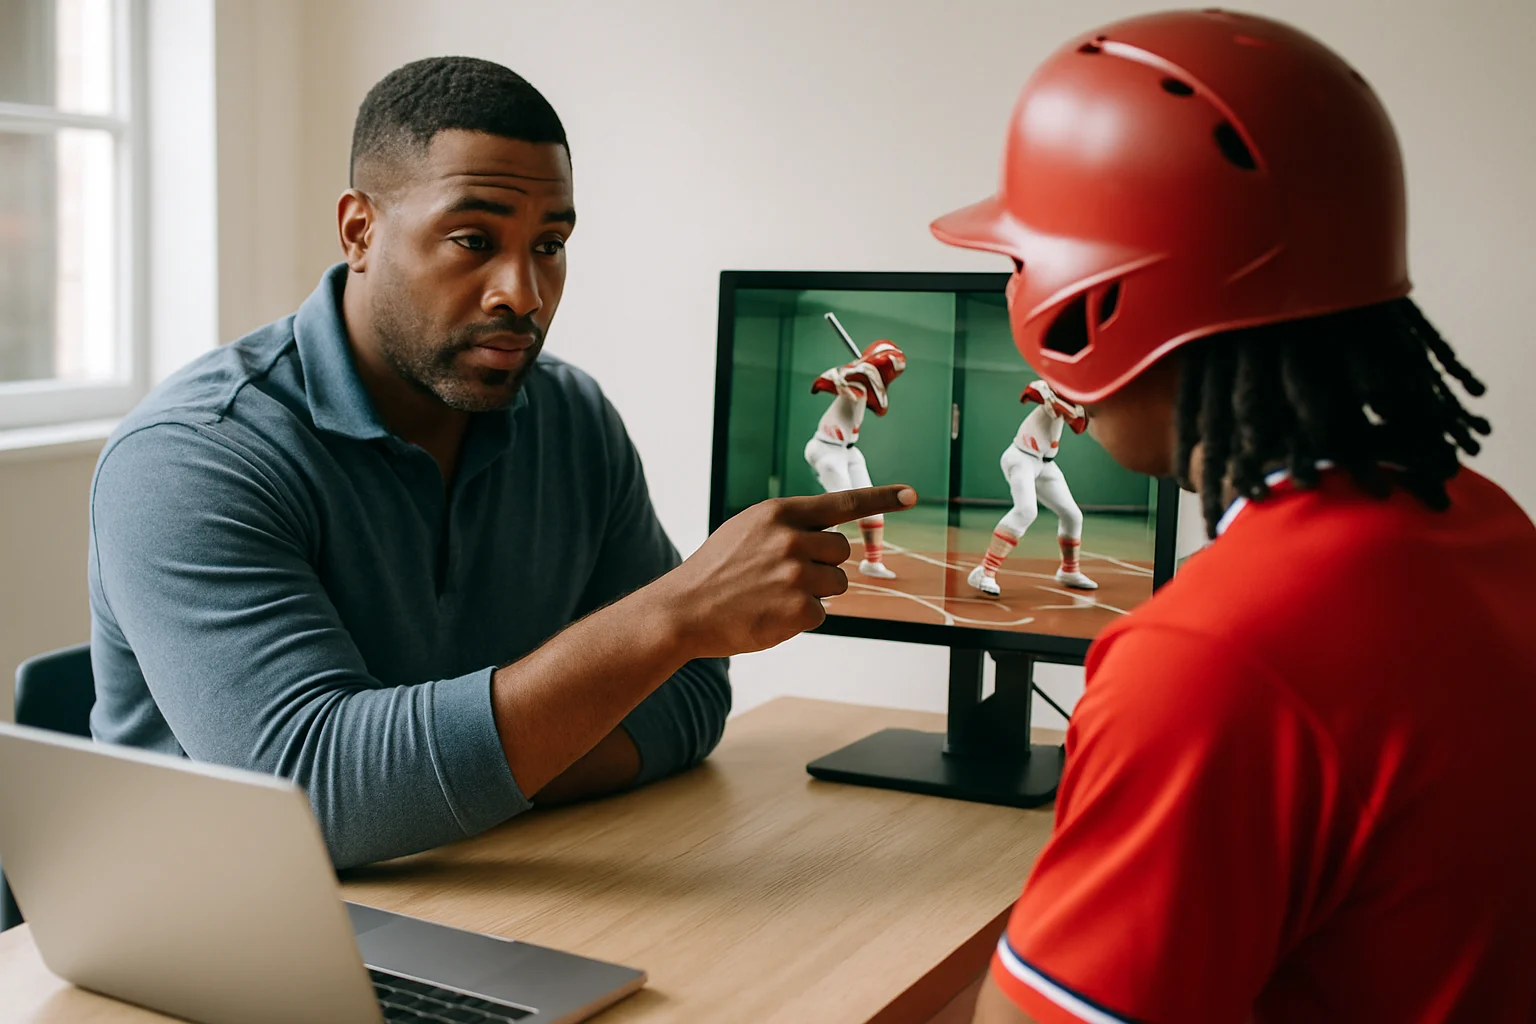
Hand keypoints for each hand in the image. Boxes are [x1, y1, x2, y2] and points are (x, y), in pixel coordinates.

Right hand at [654, 485, 917, 658]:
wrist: (684, 610)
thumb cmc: (716, 571)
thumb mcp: (747, 530)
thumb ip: (786, 526)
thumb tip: (825, 534)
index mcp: (779, 514)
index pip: (841, 503)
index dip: (880, 499)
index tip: (911, 495)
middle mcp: (791, 539)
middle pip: (841, 551)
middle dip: (824, 565)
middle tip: (788, 577)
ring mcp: (796, 575)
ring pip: (837, 584)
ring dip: (816, 593)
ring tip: (775, 596)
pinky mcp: (797, 610)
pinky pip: (821, 614)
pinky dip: (800, 619)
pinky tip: (771, 615)